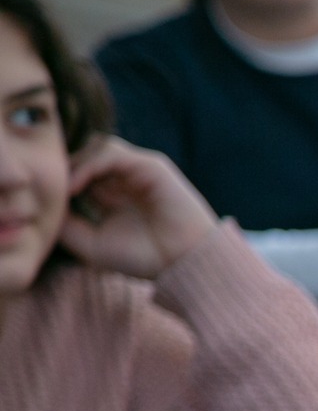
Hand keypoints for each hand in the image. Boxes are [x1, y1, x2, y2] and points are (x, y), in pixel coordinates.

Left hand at [60, 138, 217, 278]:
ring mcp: (137, 170)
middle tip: (45, 186)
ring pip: (94, 148)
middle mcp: (124, 179)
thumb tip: (46, 202)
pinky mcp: (150, 165)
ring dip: (72, 164)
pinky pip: (110, 153)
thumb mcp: (91, 244)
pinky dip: (87, 165)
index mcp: (112, 196)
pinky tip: (74, 186)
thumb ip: (67, 223)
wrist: (183, 262)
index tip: (41, 197)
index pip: (77, 173)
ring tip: (61, 188)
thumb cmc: (143, 258)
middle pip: (83, 155)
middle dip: (62, 168)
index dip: (58, 179)